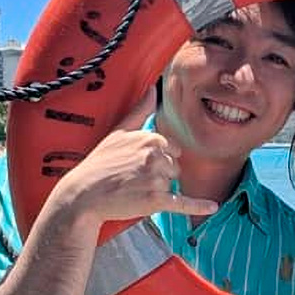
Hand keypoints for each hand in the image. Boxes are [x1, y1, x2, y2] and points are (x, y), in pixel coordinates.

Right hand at [41, 88, 217, 236]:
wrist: (82, 194)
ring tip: (134, 190)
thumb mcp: (118, 132)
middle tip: (133, 179)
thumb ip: (140, 111)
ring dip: (159, 189)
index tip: (137, 164)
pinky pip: (183, 203)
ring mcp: (156, 178)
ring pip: (173, 184)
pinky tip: (212, 206)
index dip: (158, 159)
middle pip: (174, 167)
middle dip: (160, 174)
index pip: (172, 149)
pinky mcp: (155, 201)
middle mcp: (156, 156)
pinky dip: (198, 205)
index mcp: (151, 138)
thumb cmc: (99, 164)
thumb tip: (152, 89)